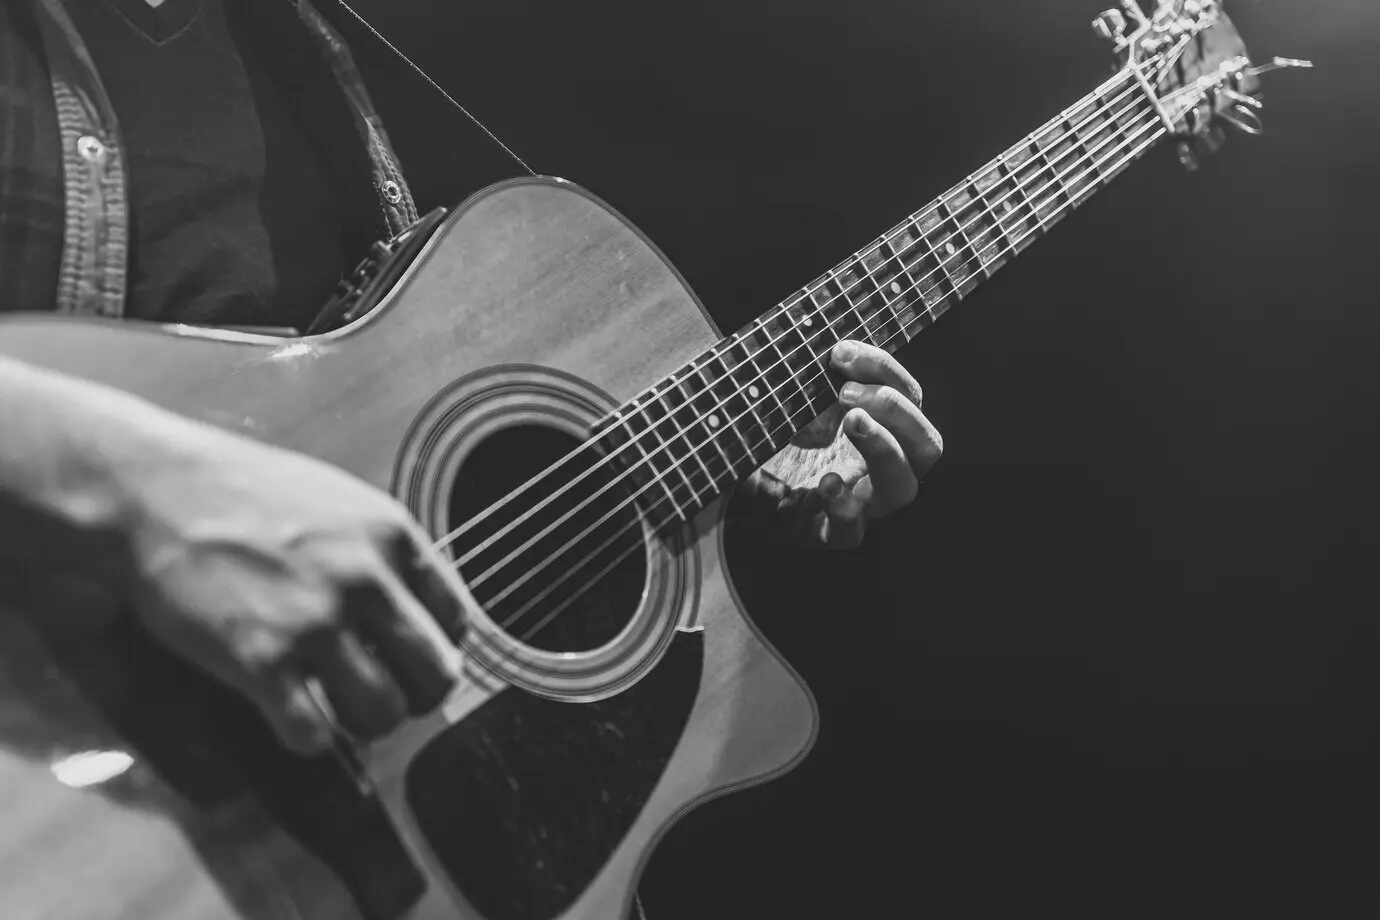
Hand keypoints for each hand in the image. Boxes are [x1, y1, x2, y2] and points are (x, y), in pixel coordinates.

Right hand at [121, 423, 464, 755]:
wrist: (154, 490)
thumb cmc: (241, 491)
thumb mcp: (339, 501)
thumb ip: (382, 551)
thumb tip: (414, 607)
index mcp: (394, 536)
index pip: (457, 622)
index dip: (436, 651)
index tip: (409, 661)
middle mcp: (368, 581)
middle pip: (436, 677)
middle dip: (415, 700)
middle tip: (384, 700)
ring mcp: (317, 623)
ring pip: (383, 714)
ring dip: (363, 726)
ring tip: (336, 711)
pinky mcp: (263, 662)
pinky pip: (313, 735)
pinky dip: (306, 740)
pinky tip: (288, 718)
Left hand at [746, 340, 942, 548]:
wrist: (737, 497)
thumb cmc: (773, 445)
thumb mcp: (789, 403)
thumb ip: (801, 375)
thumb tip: (796, 335)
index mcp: (880, 431)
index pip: (908, 395)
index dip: (882, 367)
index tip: (839, 351)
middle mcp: (880, 470)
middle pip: (926, 443)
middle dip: (895, 409)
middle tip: (846, 392)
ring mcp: (861, 505)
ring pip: (903, 486)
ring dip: (884, 448)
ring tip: (852, 421)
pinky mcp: (829, 535)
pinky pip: (853, 531)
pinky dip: (845, 506)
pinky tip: (827, 483)